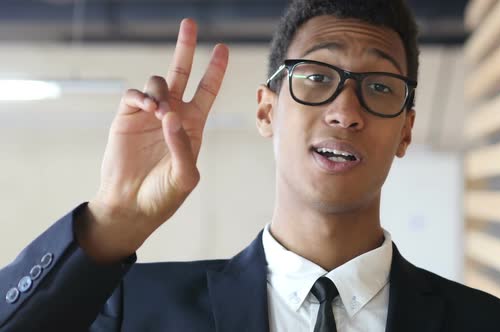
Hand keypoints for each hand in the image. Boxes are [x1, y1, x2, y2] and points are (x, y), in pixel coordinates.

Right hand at [76, 19, 228, 262]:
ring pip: (158, 82)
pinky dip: (142, 96)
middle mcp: (173, 114)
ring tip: (160, 113)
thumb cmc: (163, 195)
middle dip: (186, 48)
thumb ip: (183, 147)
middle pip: (182, 73)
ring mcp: (150, 114)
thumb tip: (172, 115)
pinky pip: (135, 94)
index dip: (215, 70)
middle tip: (190, 23)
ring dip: (162, 91)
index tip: (222, 49)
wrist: (131, 205)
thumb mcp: (184, 177)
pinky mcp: (127, 117)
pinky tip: (148, 109)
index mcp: (193, 126)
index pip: (207, 91)